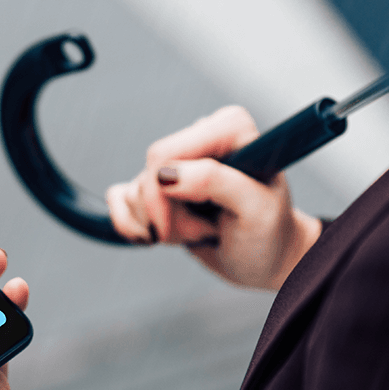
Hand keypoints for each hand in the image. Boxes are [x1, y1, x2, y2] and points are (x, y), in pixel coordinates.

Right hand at [104, 105, 322, 290]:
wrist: (266, 261)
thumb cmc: (269, 233)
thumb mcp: (256, 209)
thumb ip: (216, 182)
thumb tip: (165, 174)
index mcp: (229, 128)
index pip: (167, 151)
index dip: (162, 194)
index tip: (179, 229)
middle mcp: (202, 137)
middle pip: (148, 174)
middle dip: (167, 216)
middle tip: (204, 231)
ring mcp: (178, 161)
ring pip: (136, 193)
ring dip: (164, 227)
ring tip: (202, 232)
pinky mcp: (159, 185)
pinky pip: (119, 198)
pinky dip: (132, 225)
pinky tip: (162, 236)